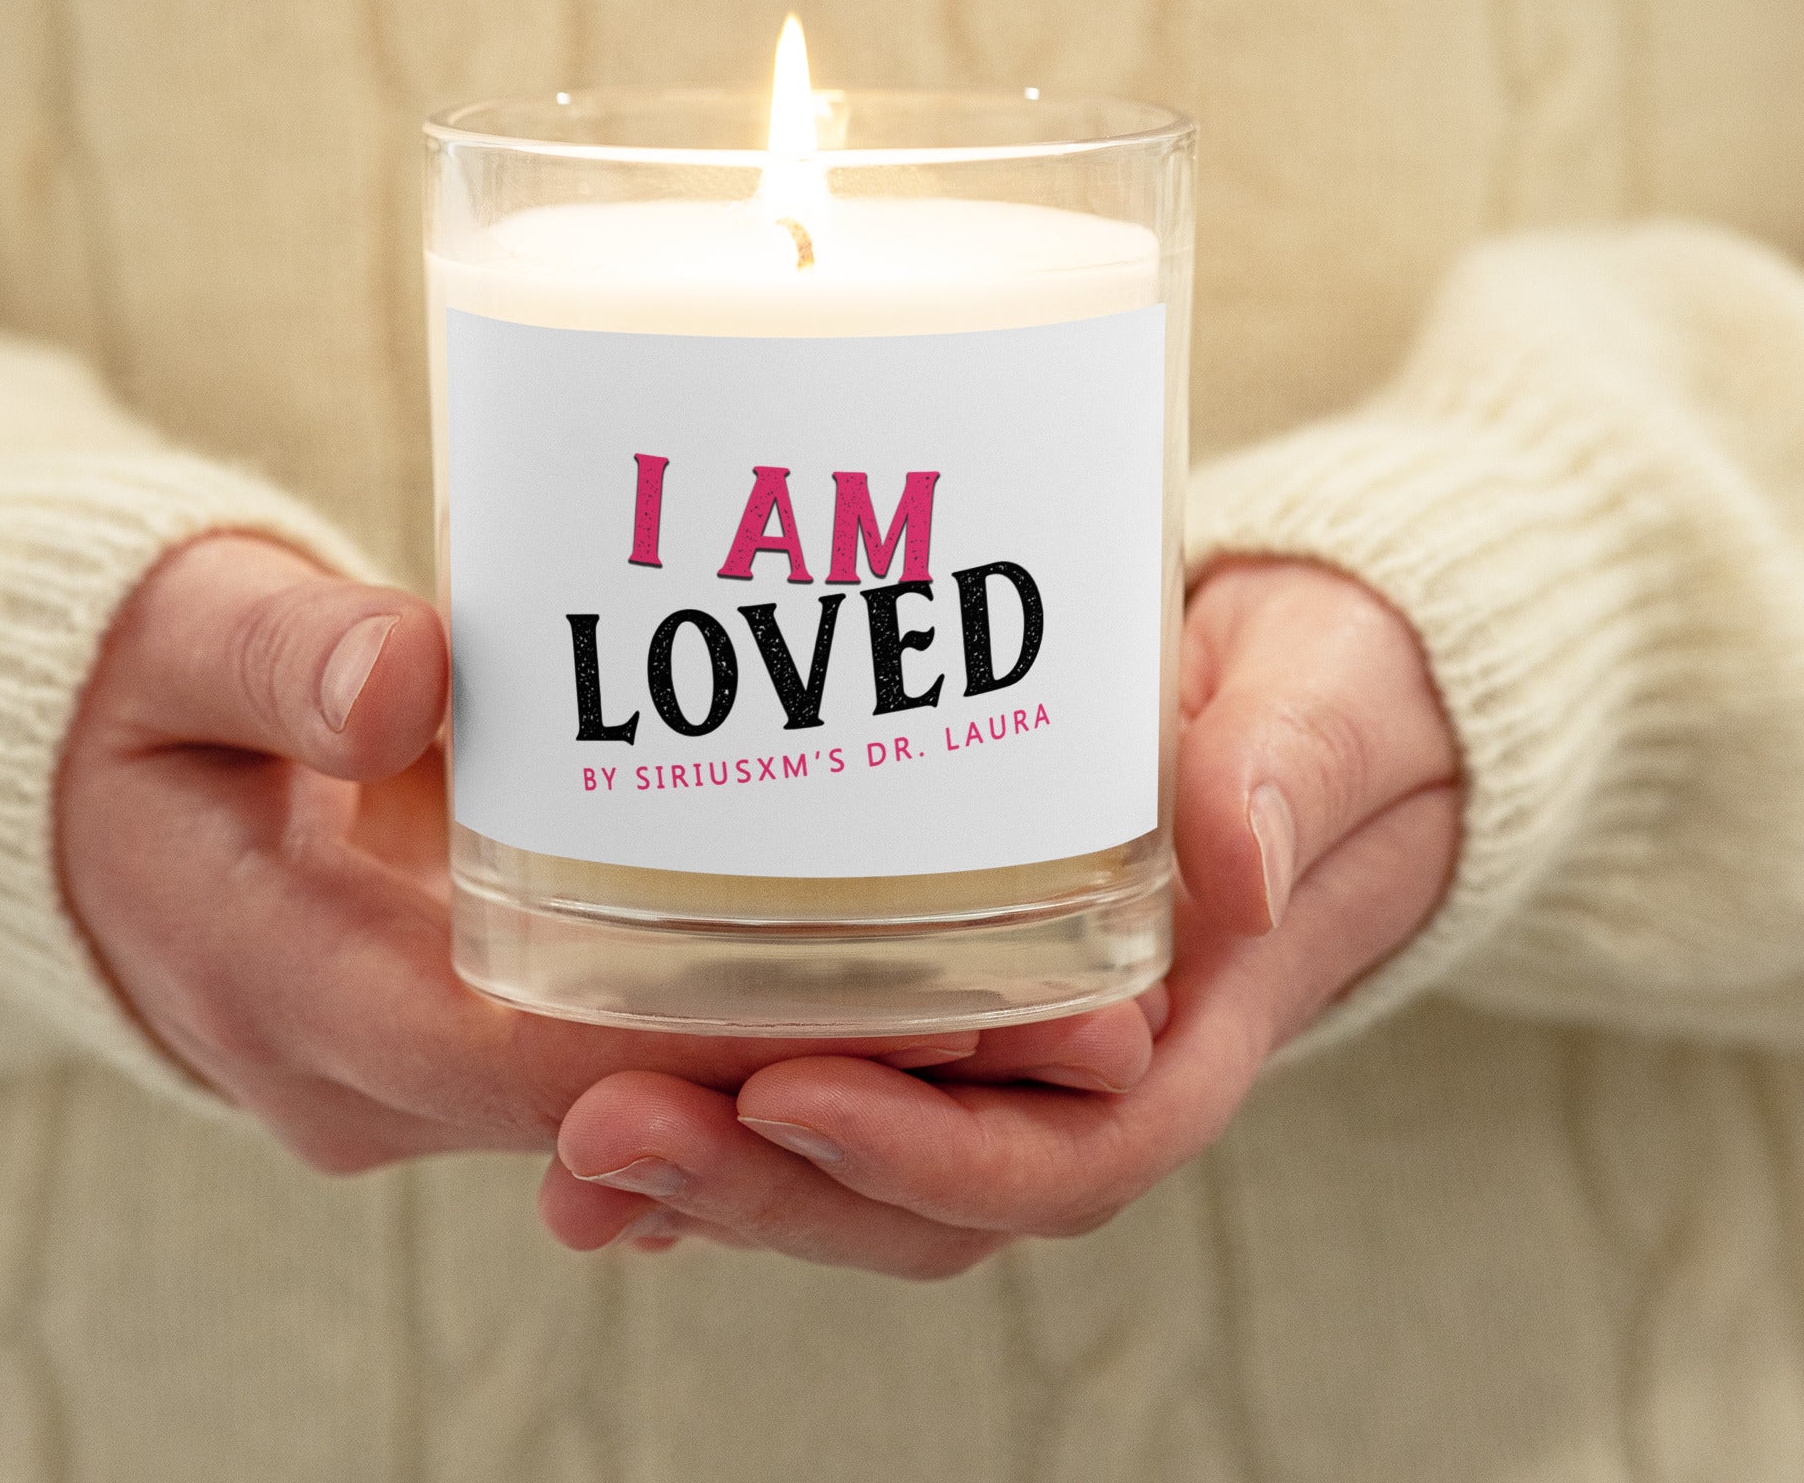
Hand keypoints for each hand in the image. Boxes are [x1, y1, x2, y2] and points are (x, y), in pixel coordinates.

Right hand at [56, 535, 1152, 1175]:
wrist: (93, 797)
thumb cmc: (139, 705)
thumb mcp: (185, 643)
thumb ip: (282, 653)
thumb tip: (404, 674)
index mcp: (301, 991)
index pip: (549, 1063)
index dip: (740, 1045)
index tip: (920, 996)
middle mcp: (378, 1079)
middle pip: (641, 1109)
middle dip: (841, 1074)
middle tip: (1057, 1004)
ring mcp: (429, 1079)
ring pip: (655, 1112)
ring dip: (828, 1072)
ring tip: (1035, 995)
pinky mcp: (471, 1043)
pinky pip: (632, 1069)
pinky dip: (755, 1041)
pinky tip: (896, 974)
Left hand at [539, 559, 1461, 1274]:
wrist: (1312, 702)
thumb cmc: (1327, 703)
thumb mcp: (1323, 709)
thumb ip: (1287, 771)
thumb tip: (1237, 856)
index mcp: (1189, 1031)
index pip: (1063, 1155)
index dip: (925, 1156)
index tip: (789, 1094)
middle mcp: (1086, 1073)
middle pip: (923, 1195)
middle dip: (766, 1185)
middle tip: (604, 1129)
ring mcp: (1007, 1048)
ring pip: (856, 1165)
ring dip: (714, 1171)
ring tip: (570, 1141)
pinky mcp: (941, 993)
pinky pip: (828, 1082)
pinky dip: (720, 1112)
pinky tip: (597, 1095)